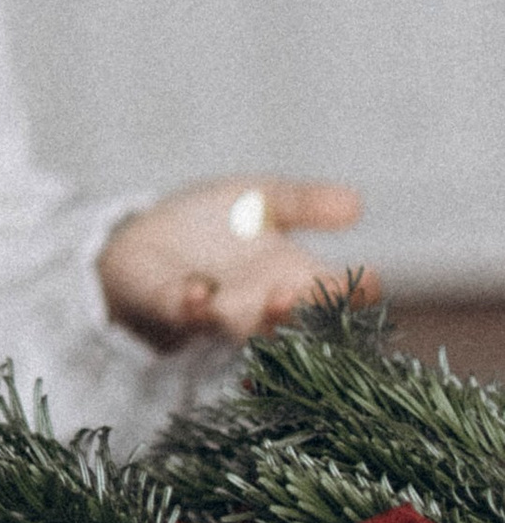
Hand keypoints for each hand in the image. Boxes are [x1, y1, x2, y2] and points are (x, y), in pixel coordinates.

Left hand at [100, 177, 367, 348]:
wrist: (149, 236)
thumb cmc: (216, 223)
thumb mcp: (262, 199)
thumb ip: (305, 203)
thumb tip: (357, 203)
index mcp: (291, 276)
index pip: (332, 291)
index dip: (355, 290)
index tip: (372, 280)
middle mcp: (260, 302)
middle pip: (291, 315)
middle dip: (302, 307)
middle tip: (312, 293)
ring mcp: (216, 309)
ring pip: (240, 323)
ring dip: (254, 316)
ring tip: (271, 300)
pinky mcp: (169, 305)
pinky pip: (181, 312)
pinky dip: (189, 305)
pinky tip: (196, 292)